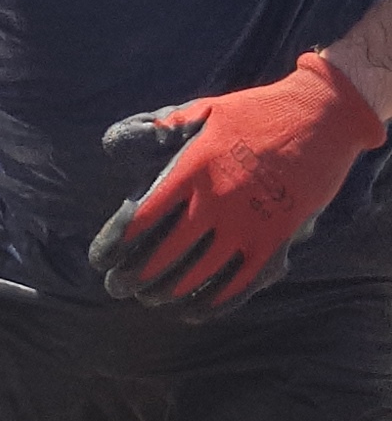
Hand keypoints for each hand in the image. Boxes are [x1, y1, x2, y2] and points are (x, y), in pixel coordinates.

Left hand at [89, 52, 385, 312]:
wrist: (319, 117)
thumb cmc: (254, 112)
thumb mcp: (203, 111)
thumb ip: (158, 129)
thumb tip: (112, 144)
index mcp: (192, 167)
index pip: (143, 215)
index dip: (117, 242)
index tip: (100, 258)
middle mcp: (216, 200)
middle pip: (166, 250)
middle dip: (136, 274)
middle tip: (116, 287)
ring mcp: (247, 223)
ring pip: (200, 272)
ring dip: (169, 291)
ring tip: (148, 299)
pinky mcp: (275, 239)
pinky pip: (240, 281)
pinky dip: (214, 301)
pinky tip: (193, 310)